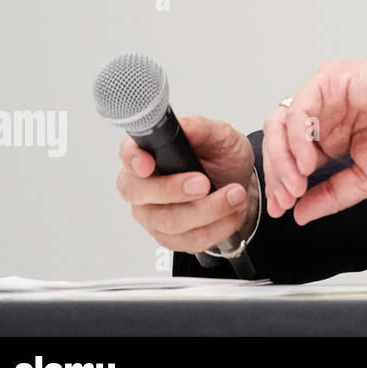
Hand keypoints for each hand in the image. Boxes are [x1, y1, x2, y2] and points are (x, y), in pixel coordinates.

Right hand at [116, 115, 256, 254]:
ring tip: (234, 194)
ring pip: (168, 221)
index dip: (133, 160)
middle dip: (173, 190)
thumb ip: (200, 128)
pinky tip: (232, 212)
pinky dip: (217, 227)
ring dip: (208, 210)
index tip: (148, 164)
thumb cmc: (222, 157)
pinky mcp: (170, 237)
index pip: (128, 154)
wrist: (238, 183)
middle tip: (204, 184)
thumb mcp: (220, 134)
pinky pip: (188, 240)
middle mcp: (143, 185)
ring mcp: (153, 214)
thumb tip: (184, 127)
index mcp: (149, 153)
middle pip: (139, 194)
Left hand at [261, 44, 366, 226]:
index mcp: (332, 137)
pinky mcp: (331, 79)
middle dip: (278, 174)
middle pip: (278, 142)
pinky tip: (311, 160)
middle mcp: (324, 115)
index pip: (291, 159)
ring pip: (281, 123)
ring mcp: (326, 96)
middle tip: (287, 198)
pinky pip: (299, 108)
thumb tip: (299, 214)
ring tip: (298, 182)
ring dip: (283, 157)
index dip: (282, 185)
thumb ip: (332, 195)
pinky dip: (297, 138)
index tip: (283, 209)